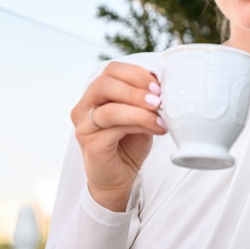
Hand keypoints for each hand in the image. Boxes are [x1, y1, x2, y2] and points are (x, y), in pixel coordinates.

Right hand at [71, 61, 166, 210]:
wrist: (119, 178)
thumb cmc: (129, 143)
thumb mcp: (140, 114)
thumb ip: (145, 99)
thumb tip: (165, 85)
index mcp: (96, 94)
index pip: (112, 70)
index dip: (136, 74)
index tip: (158, 84)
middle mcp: (84, 107)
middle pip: (105, 84)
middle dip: (136, 88)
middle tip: (159, 98)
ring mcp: (84, 126)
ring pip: (109, 108)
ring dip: (139, 109)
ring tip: (161, 115)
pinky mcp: (90, 144)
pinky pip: (114, 129)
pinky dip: (139, 125)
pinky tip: (157, 128)